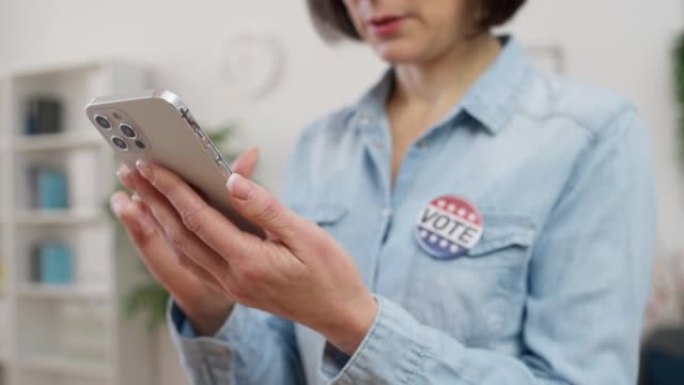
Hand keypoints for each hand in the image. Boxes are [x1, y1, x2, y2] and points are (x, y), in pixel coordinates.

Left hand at [130, 152, 377, 353]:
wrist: (340, 314)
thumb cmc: (329, 272)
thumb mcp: (305, 234)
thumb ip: (266, 208)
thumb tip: (232, 181)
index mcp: (249, 262)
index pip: (199, 219)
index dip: (173, 189)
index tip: (152, 164)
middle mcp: (232, 278)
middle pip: (181, 234)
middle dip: (153, 200)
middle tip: (130, 170)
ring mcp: (231, 286)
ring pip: (184, 249)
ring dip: (159, 218)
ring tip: (139, 191)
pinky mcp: (235, 286)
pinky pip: (196, 259)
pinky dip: (177, 236)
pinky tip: (170, 220)